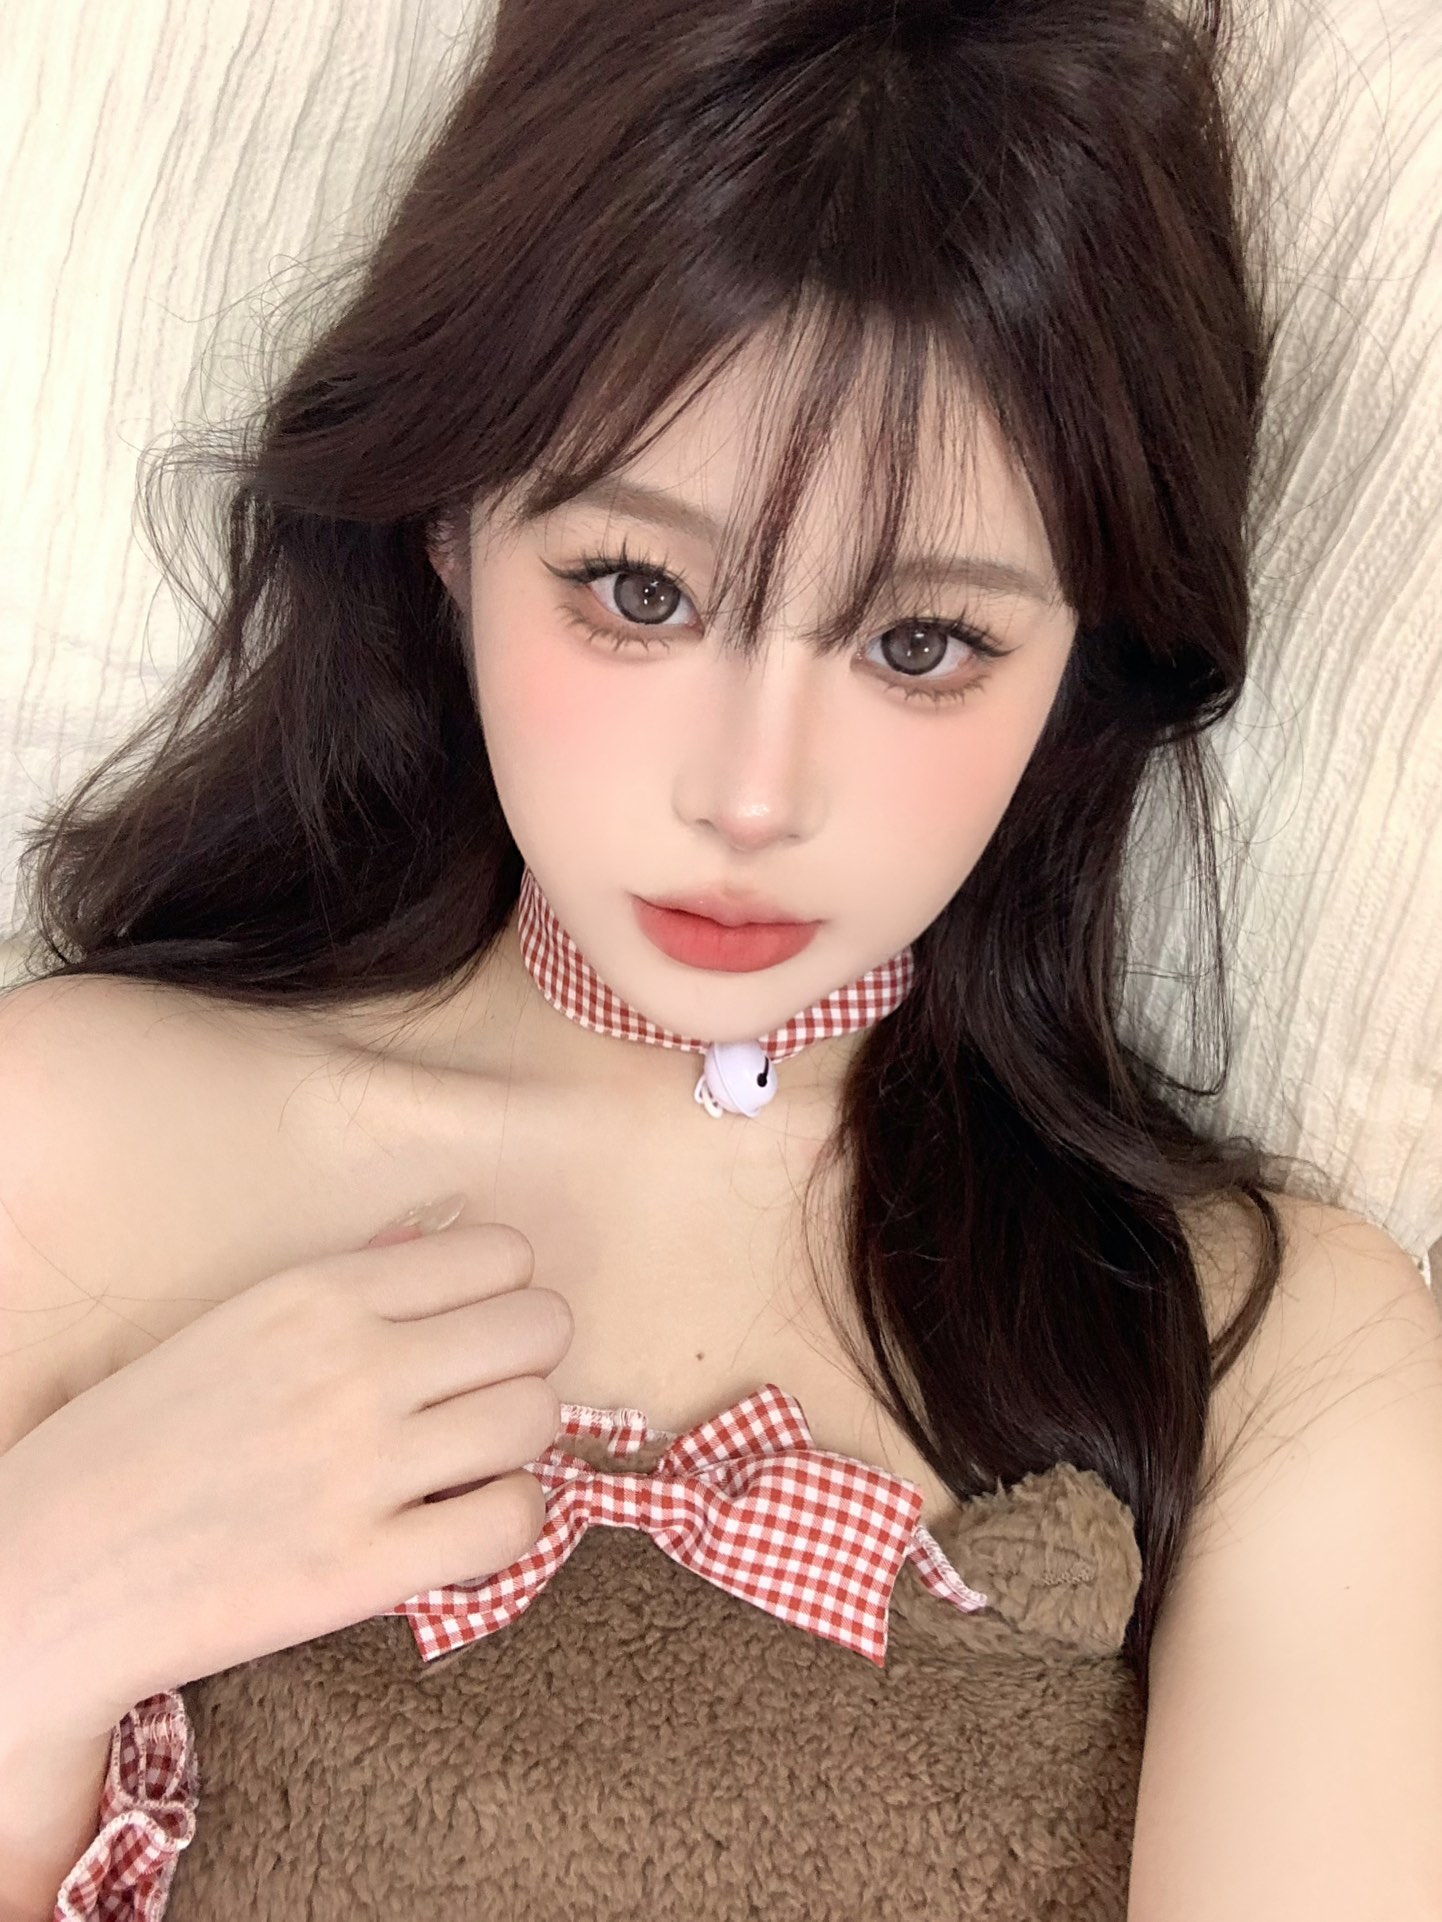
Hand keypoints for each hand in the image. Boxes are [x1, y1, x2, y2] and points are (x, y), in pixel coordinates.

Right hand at [0, 1215, 571, 1741]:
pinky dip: (507, 1519)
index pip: (500, 1254)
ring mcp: (362, 1469)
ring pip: (537, 1417)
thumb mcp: (234, 1326)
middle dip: (525, 1359)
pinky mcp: (364, 1568)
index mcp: (317, 1295)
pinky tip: (460, 1521)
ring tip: (469, 1459)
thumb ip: (346, 1284)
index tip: (473, 1328)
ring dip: (519, 1439)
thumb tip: (434, 1238)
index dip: (503, 1292)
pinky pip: (513, 1520)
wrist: (49, 1570)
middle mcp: (352, 1368)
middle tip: (481, 1394)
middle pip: (540, 1328)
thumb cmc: (140, 1441)